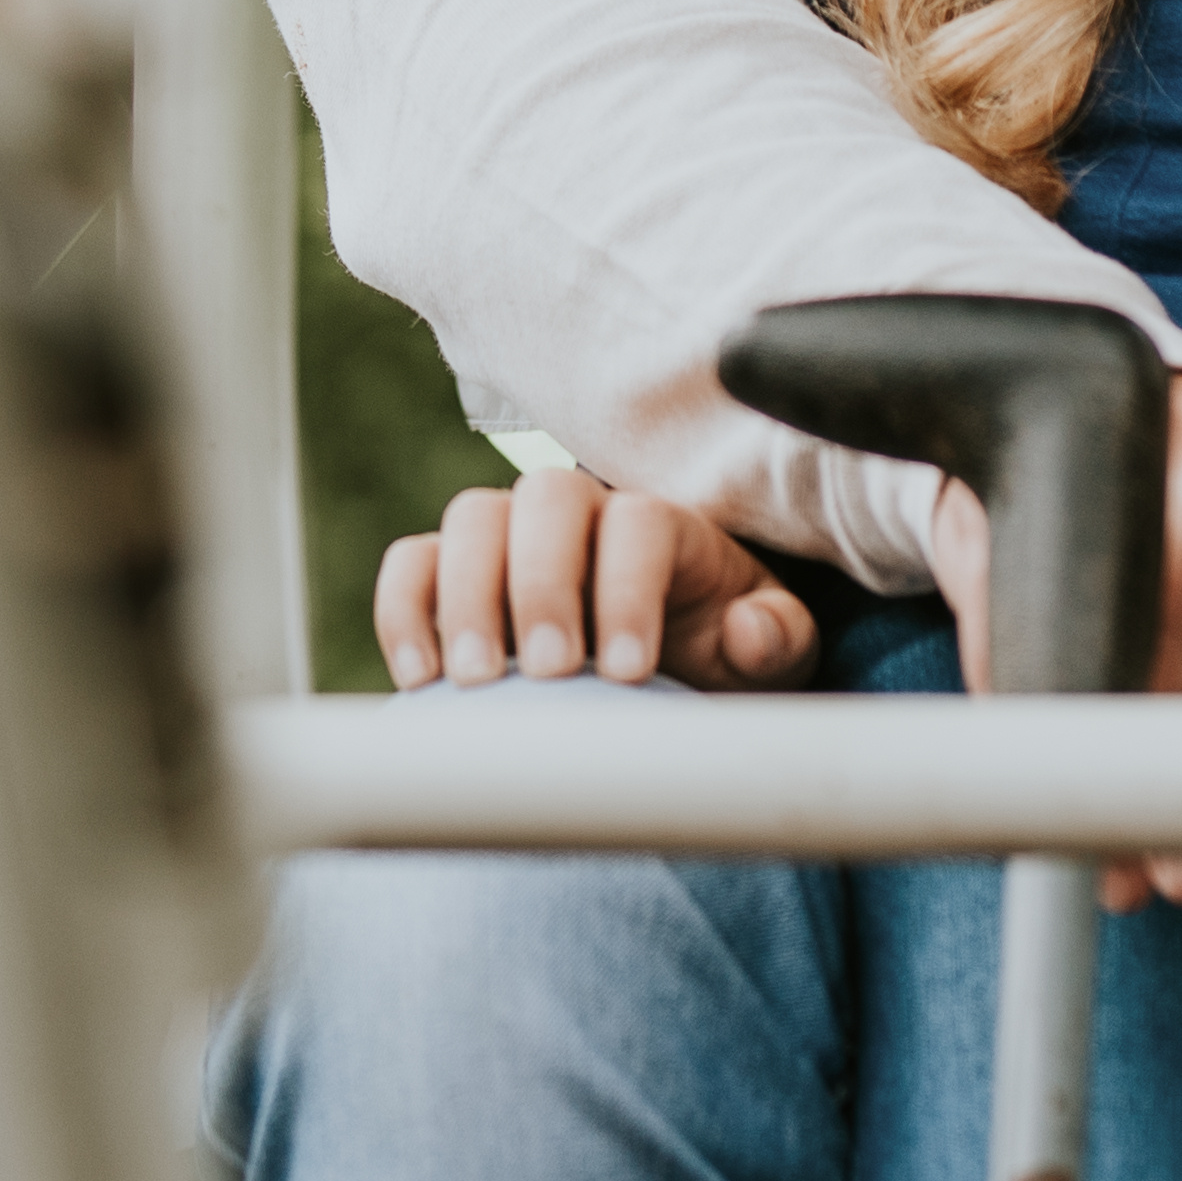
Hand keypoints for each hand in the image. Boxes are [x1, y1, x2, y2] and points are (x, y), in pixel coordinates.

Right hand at [374, 464, 814, 693]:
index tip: (627, 672)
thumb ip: (775, 639)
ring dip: (467, 595)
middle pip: (546, 500)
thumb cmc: (718, 657)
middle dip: (542, 582)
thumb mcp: (768, 656)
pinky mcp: (454, 577)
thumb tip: (748, 629)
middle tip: (548, 669)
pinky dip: (406, 609)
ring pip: (472, 519)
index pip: (637, 523)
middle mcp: (581, 515)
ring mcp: (511, 539)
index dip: (628, 589)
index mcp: (662, 526)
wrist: (660, 680)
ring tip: (476, 679)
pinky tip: (420, 677)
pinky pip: (413, 563)